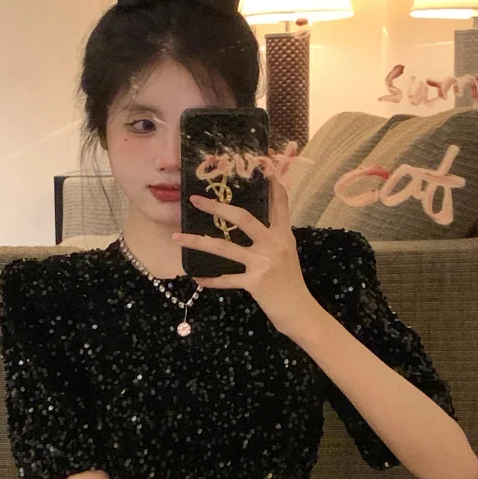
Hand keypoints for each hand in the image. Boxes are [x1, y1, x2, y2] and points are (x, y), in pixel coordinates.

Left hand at [172, 142, 313, 335]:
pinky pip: (226, 279)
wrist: (299, 311)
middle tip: (196, 199)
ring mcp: (263, 263)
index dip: (270, 184)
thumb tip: (254, 223)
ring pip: (225, 248)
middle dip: (217, 207)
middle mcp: (274, 244)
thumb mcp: (287, 253)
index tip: (260, 167)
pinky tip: (196, 278)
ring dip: (198, 242)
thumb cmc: (290, 282)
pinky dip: (210, 280)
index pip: (278, 203)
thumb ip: (273, 236)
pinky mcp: (255, 282)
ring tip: (178, 237)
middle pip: (243, 218)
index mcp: (283, 234)